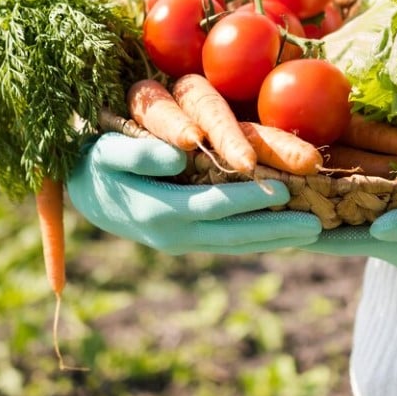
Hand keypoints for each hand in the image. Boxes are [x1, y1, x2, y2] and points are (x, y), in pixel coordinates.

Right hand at [66, 132, 321, 253]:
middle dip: (275, 230)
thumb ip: (140, 155)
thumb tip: (179, 156)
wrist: (80, 188)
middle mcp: (172, 234)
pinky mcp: (184, 239)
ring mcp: (179, 241)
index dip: (250, 199)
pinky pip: (226, 242)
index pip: (214, 206)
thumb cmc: (95, 160)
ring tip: (309, 234)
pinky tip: (279, 235)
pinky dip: (255, 239)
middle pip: (233, 234)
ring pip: (233, 243)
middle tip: (316, 225)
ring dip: (271, 239)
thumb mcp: (109, 151)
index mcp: (157, 211)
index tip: (285, 191)